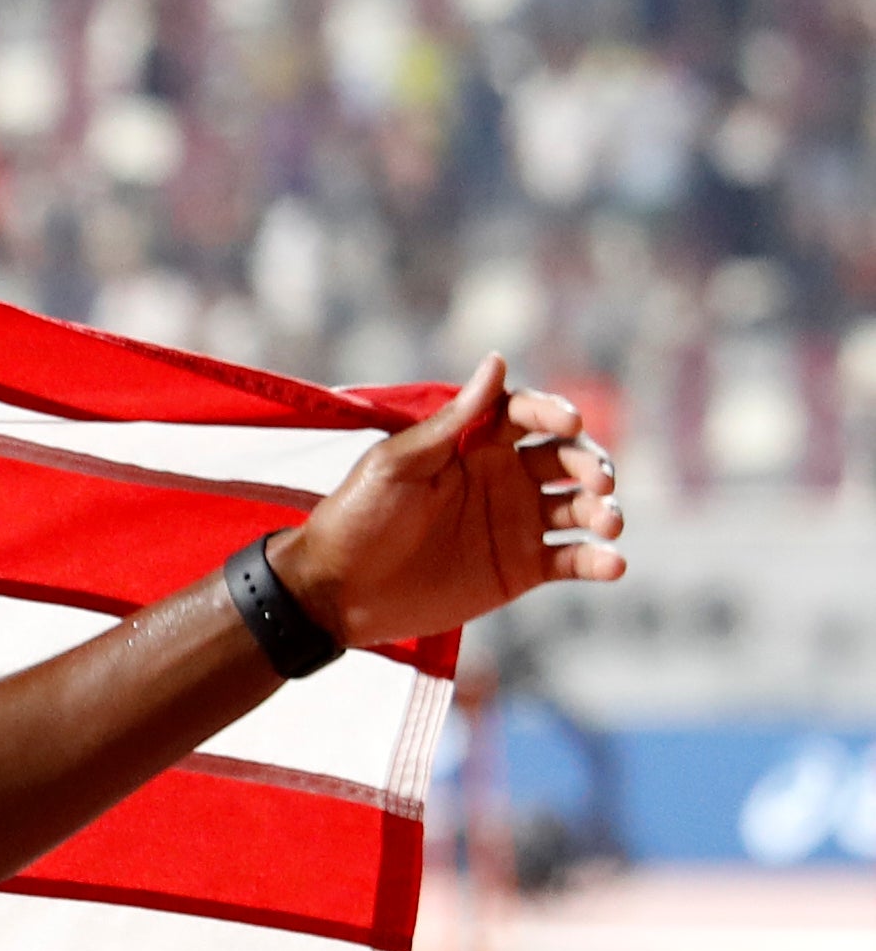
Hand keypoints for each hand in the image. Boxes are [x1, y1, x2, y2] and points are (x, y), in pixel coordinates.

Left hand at [270, 354, 625, 652]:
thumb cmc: (357, 517)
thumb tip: (497, 360)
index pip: (527, 415)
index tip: (567, 422)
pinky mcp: (521, 568)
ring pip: (579, 507)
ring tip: (609, 522)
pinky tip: (614, 564)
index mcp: (473, 445)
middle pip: (565, 459)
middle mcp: (504, 478)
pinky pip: (571, 560)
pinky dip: (598, 561)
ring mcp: (516, 523)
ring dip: (603, 511)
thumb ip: (453, 420)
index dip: (552, 413)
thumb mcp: (397, 464)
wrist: (336, 591)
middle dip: (589, 464)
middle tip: (598, 480)